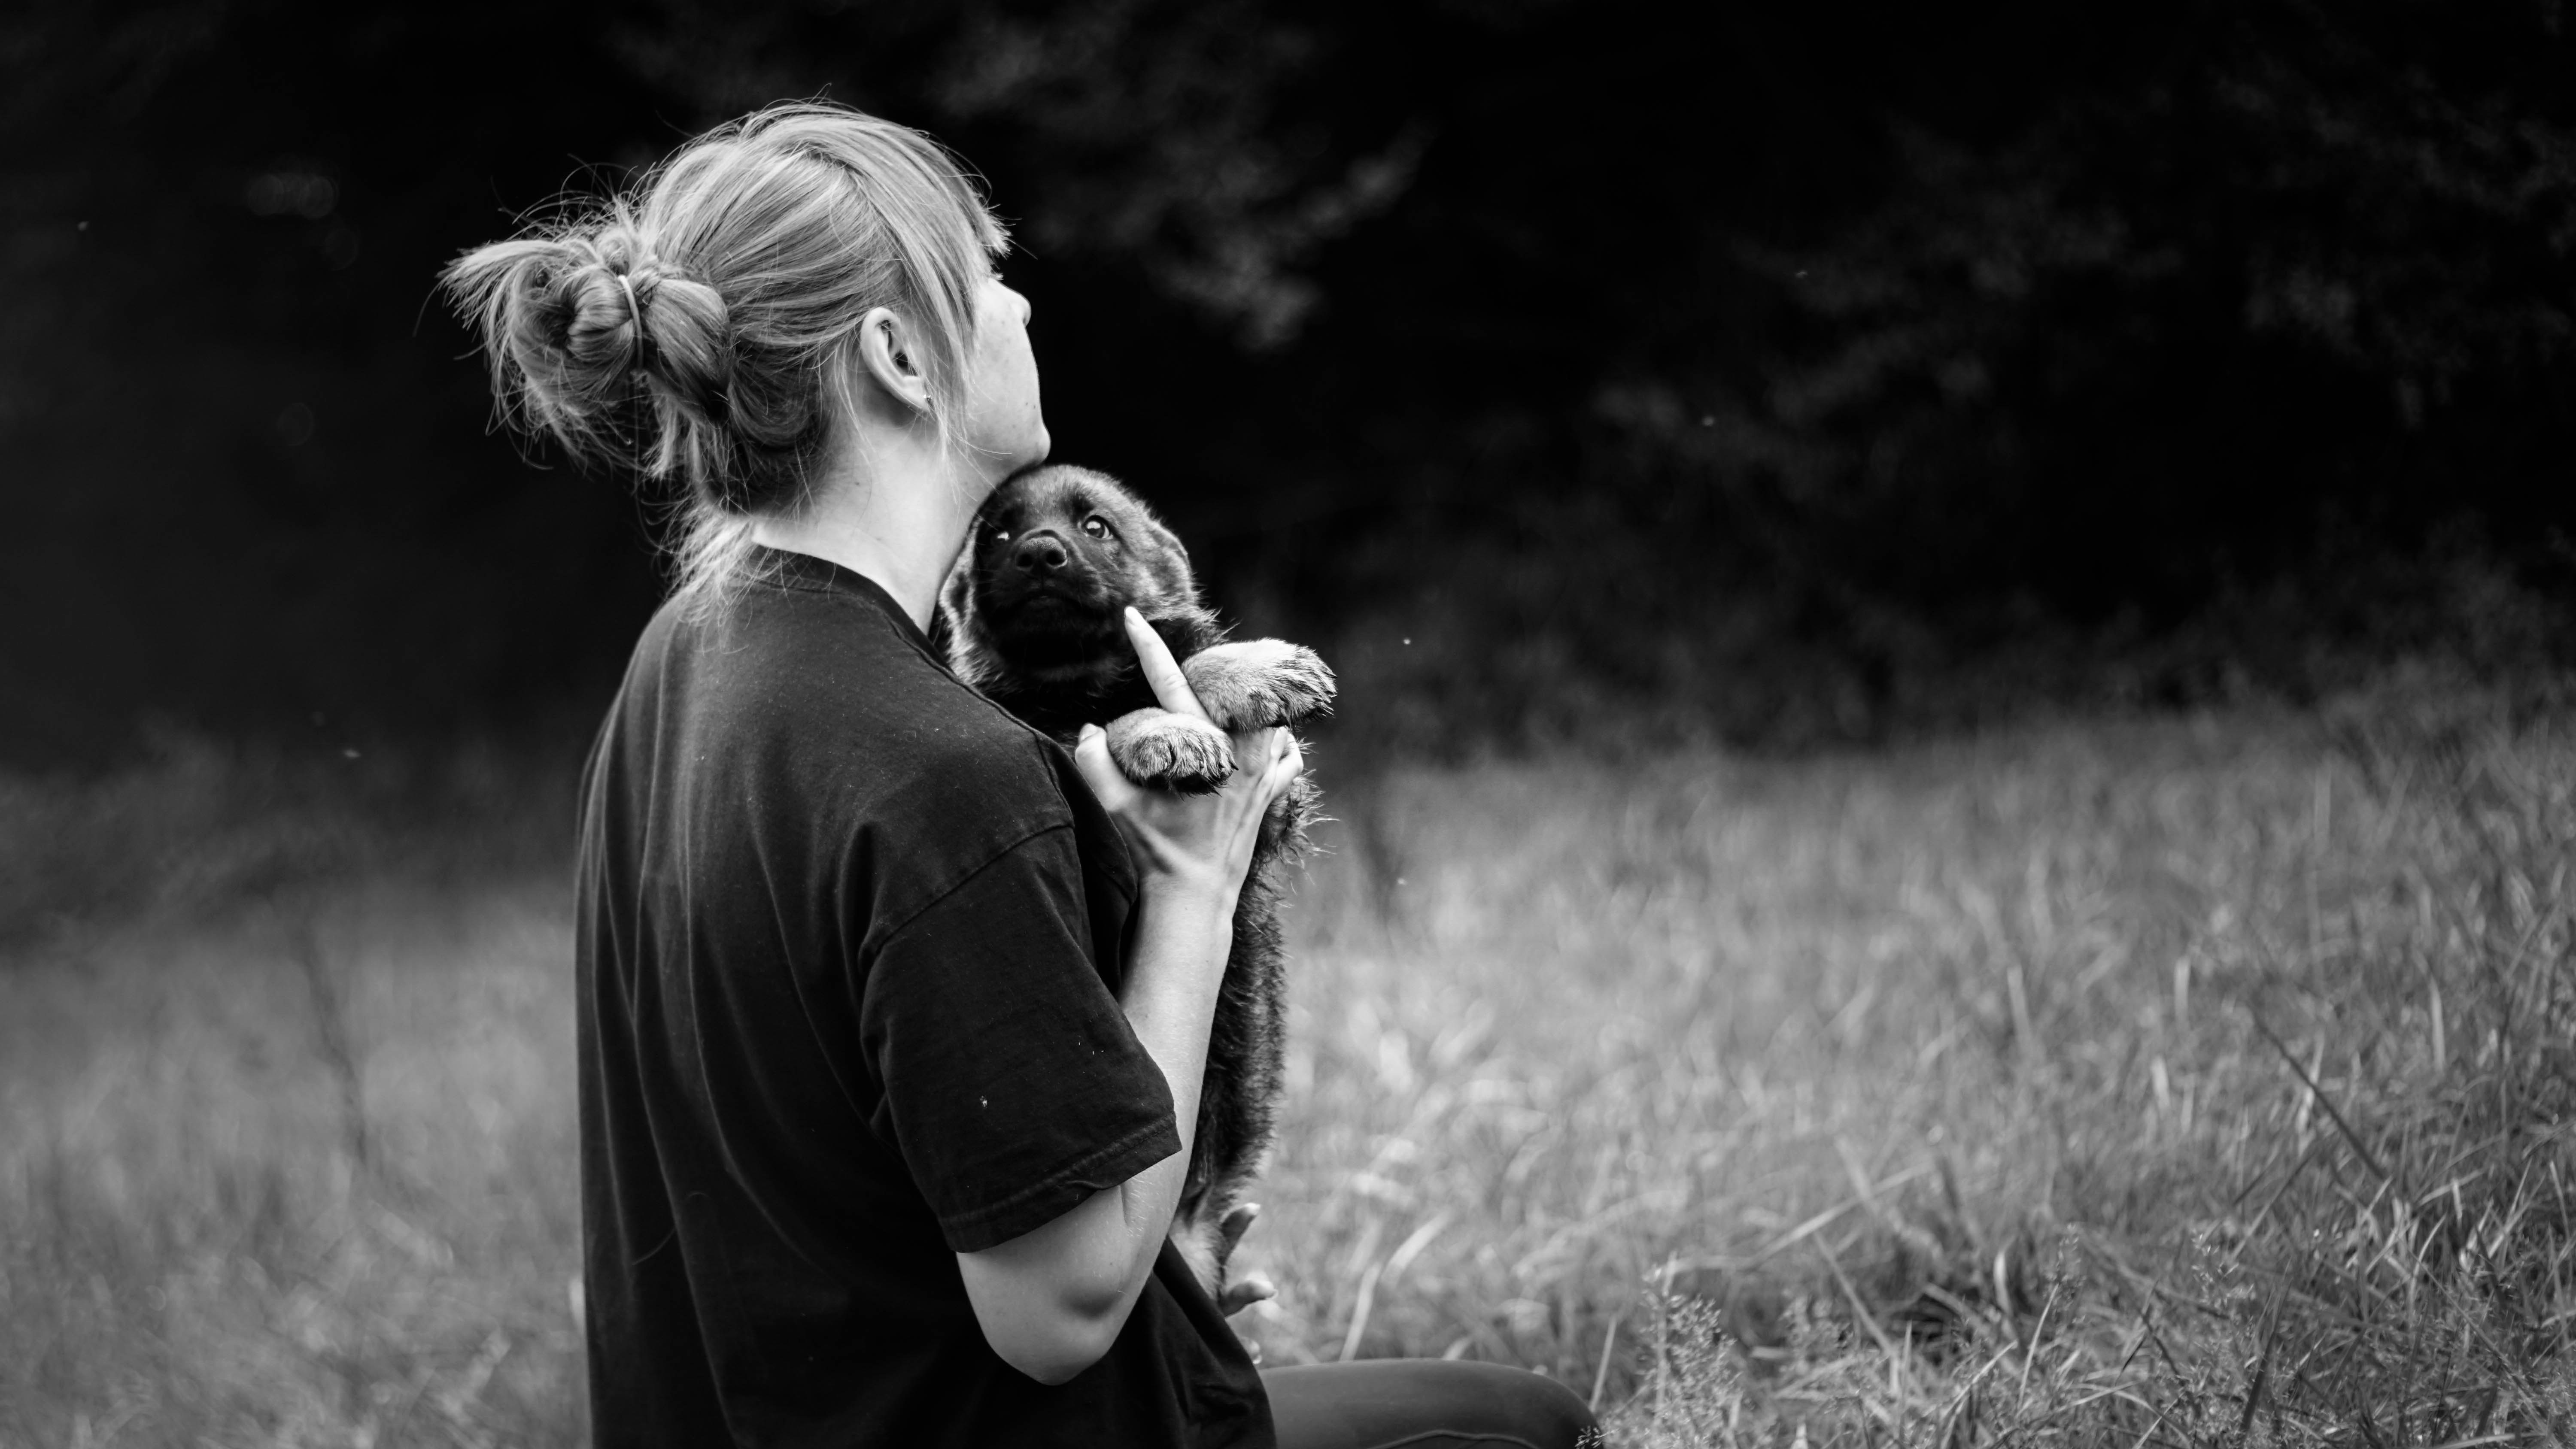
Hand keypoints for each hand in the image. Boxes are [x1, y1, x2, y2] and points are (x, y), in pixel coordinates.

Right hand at [1074, 608, 1303, 909]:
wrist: (1195, 895)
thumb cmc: (1153, 850)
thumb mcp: (1115, 808)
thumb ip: (1094, 765)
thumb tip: (1090, 729)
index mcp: (1200, 745)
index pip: (1169, 681)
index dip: (1148, 646)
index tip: (1133, 615)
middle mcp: (1239, 752)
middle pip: (1234, 688)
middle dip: (1213, 672)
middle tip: (1192, 668)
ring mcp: (1261, 773)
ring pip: (1268, 717)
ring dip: (1249, 704)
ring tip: (1228, 700)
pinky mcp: (1270, 794)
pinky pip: (1287, 756)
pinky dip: (1278, 743)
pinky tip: (1266, 743)